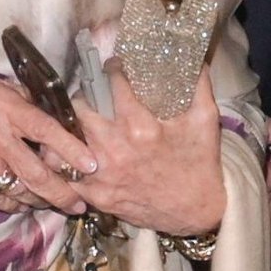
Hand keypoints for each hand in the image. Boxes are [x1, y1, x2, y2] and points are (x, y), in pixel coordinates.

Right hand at [0, 63, 96, 215]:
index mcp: (1, 106)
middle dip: (64, 194)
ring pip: (20, 191)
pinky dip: (12, 201)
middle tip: (80, 205)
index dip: (72, 149)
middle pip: (38, 175)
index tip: (93, 164)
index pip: (47, 130)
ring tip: (56, 204)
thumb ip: (12, 97)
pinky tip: (20, 199)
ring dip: (41, 200)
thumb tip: (41, 107)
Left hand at [72, 63, 224, 234]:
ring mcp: (102, 175)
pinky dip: (65, 159)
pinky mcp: (96, 195)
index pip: (112, 85)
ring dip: (69, 126)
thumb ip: (198, 85)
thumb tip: (193, 56)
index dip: (111, 70)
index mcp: (140, 129)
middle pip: (79, 108)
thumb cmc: (200, 165)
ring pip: (65, 140)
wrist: (197, 215)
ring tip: (80, 119)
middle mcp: (115, 150)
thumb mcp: (206, 121)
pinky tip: (73, 148)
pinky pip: (66, 173)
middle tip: (91, 92)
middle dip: (84, 95)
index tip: (113, 66)